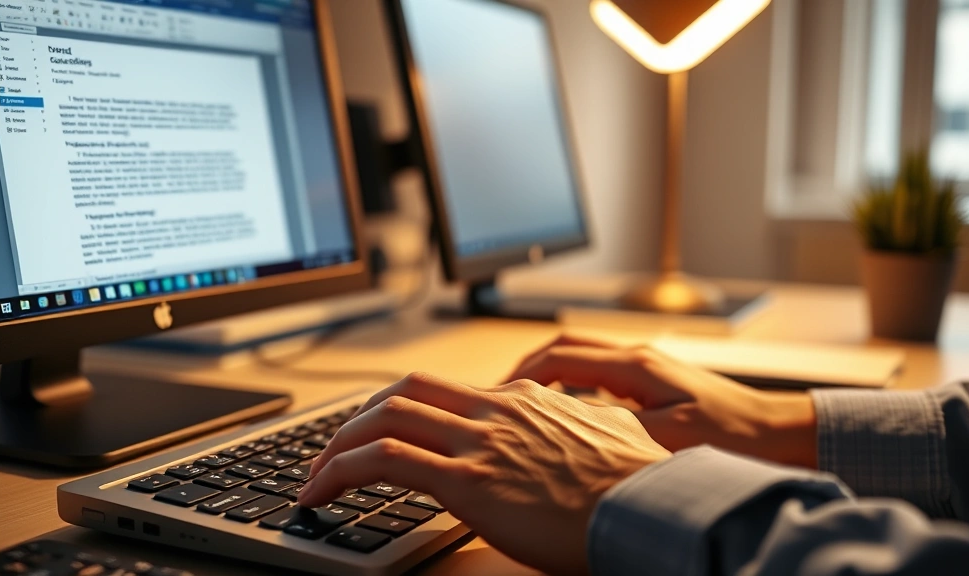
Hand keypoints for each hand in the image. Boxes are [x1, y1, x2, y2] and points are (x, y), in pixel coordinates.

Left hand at [299, 372, 668, 575]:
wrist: (652, 508)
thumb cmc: (640, 484)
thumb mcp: (612, 435)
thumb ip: (583, 423)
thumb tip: (583, 426)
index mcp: (525, 399)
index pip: (445, 389)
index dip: (404, 407)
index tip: (385, 430)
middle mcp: (495, 408)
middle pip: (405, 390)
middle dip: (361, 416)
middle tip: (338, 445)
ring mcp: (479, 441)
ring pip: (384, 418)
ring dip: (339, 443)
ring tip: (316, 474)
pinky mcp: (467, 481)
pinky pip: (383, 462)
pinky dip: (339, 472)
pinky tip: (320, 493)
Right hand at [508, 335, 816, 467]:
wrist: (776, 432)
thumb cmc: (733, 434)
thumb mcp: (670, 438)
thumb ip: (616, 431)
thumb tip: (569, 431)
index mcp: (636, 365)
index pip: (561, 356)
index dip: (523, 375)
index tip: (499, 396)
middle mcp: (637, 358)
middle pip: (565, 347)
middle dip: (526, 368)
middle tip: (500, 396)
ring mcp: (645, 368)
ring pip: (581, 359)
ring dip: (548, 376)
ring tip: (524, 404)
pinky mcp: (653, 382)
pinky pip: (598, 375)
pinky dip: (571, 387)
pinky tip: (567, 414)